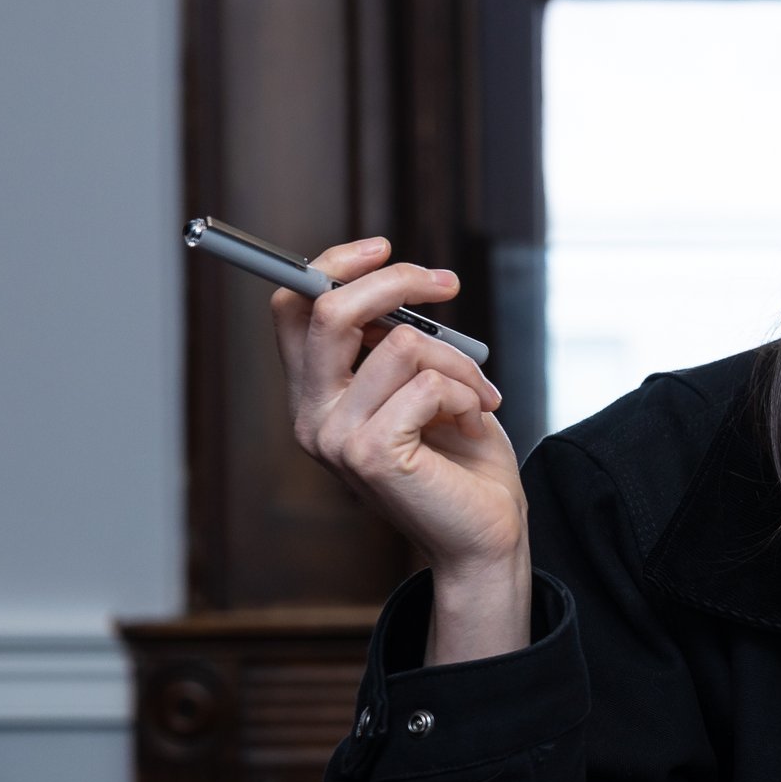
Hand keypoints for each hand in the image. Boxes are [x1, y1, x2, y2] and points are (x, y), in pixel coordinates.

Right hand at [272, 238, 529, 662]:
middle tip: (448, 284)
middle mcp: (311, 417)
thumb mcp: (422, 384)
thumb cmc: (462, 459)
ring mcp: (335, 438)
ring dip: (457, 361)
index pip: (292, 309)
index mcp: (315, 396)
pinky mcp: (371, 454)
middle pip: (328, 310)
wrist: (488, 533)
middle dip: (396, 282)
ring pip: (399, 343)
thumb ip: (392, 343)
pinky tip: (474, 422)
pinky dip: (466, 393)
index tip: (384, 248)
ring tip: (477, 397)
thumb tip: (392, 284)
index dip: (331, 265)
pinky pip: (426, 383)